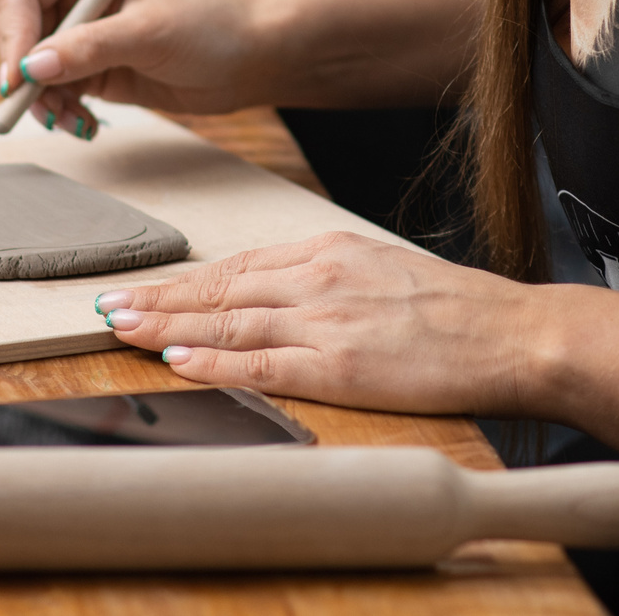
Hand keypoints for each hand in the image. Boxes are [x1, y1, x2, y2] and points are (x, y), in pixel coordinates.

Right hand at [0, 0, 272, 128]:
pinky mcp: (85, 62)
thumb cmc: (208, 26)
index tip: (19, 77)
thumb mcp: (149, 33)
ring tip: (72, 121)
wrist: (246, 58)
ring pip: (29, 66)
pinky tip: (84, 123)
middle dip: (25, 73)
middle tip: (43, 107)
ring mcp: (77, 27)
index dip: (15, 35)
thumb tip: (32, 67)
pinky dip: (59, 109)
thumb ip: (89, 48)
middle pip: (16, 30)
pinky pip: (51, 88)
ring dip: (42, 99)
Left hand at [91, 233, 546, 417]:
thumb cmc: (455, 311)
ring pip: (226, 322)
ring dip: (167, 327)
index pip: (236, 266)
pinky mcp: (340, 367)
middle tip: (106, 305)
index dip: (181, 281)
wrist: (512, 333)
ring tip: (121, 329)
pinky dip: (213, 362)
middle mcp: (318, 278)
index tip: (140, 288)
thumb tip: (274, 299)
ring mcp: (326, 321)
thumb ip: (326, 281)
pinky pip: (262, 363)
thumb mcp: (381, 272)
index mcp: (328, 251)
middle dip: (157, 300)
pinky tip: (178, 361)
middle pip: (218, 290)